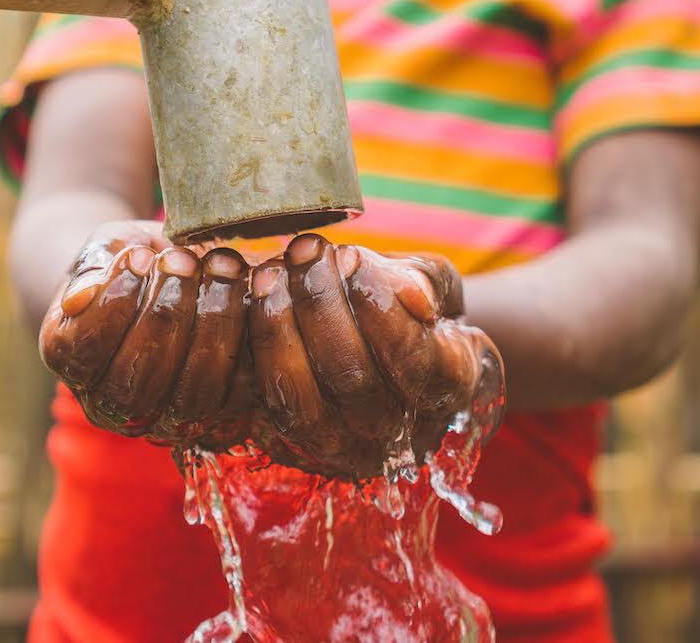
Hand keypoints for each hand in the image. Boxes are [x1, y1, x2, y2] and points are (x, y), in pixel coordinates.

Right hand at [38, 222, 253, 448]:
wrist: (173, 272)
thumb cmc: (131, 257)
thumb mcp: (106, 249)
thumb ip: (92, 269)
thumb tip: (79, 298)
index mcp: (72, 361)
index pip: (80, 351)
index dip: (112, 305)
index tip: (139, 256)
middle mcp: (113, 403)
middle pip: (134, 383)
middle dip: (164, 315)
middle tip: (183, 260)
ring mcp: (166, 416)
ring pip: (190, 395)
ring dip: (211, 325)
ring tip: (222, 266)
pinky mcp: (220, 410)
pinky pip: (238, 391)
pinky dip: (249, 339)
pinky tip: (252, 289)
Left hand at [247, 234, 502, 479]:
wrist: (381, 346)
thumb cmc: (412, 304)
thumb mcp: (432, 281)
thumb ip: (424, 280)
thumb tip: (411, 296)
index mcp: (447, 388)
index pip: (414, 359)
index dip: (379, 307)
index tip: (351, 255)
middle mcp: (397, 433)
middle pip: (352, 379)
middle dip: (321, 305)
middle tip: (304, 250)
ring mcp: (342, 448)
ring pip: (301, 401)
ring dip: (279, 330)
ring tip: (271, 272)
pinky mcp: (292, 445)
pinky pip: (265, 406)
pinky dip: (254, 352)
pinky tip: (253, 302)